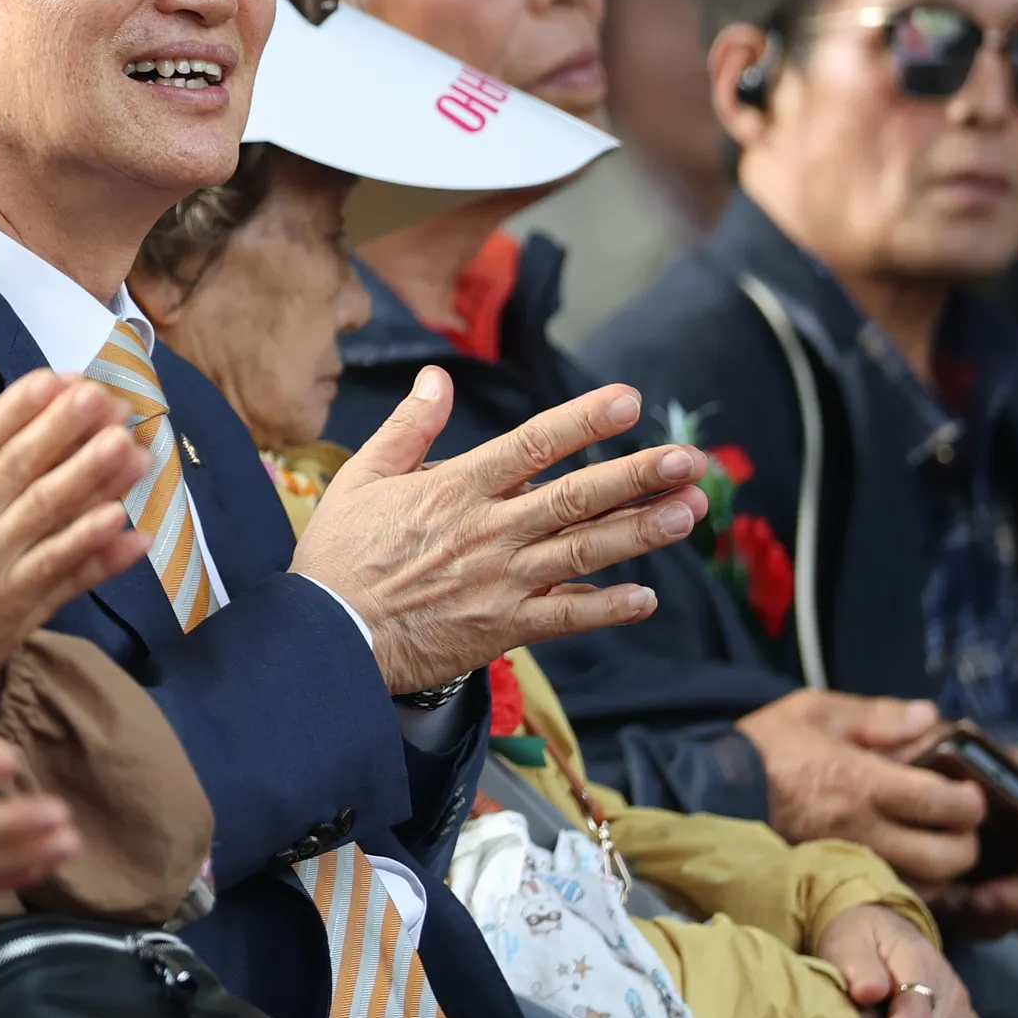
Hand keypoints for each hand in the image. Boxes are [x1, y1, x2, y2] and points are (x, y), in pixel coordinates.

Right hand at [0, 379, 148, 726]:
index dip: (21, 407)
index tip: (56, 379)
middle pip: (25, 468)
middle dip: (68, 430)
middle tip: (107, 399)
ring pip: (52, 516)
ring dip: (94, 481)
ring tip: (130, 450)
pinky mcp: (16, 611)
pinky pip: (65, 577)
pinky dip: (99, 555)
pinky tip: (130, 530)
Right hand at [293, 370, 705, 692]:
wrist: (328, 639)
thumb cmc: (340, 558)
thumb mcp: (362, 478)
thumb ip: (408, 428)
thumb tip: (436, 378)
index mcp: (456, 489)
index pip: (532, 445)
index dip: (583, 421)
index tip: (629, 401)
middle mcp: (488, 532)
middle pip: (575, 498)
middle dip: (637, 475)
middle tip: (688, 459)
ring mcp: (500, 582)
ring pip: (583, 553)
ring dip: (639, 532)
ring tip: (687, 512)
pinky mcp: (502, 628)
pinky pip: (565, 619)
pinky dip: (607, 610)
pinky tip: (647, 599)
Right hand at [736, 690, 987, 879]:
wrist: (706, 792)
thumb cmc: (763, 747)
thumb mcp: (816, 710)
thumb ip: (878, 715)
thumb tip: (930, 718)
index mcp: (862, 782)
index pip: (941, 804)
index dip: (971, 803)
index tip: (971, 795)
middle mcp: (860, 830)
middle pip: (944, 859)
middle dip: (967, 846)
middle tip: (961, 828)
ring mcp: (846, 863)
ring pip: (922, 890)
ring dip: (941, 876)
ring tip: (936, 851)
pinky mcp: (831, 883)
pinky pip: (887, 899)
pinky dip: (908, 891)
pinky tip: (905, 870)